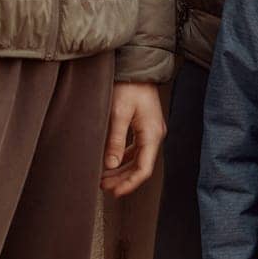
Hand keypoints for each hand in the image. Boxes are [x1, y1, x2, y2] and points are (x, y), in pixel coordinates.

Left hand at [100, 82, 165, 197]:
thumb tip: (110, 165)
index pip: (143, 169)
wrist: (137, 66)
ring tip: (104, 177)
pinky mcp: (145, 125)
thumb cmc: (129, 86)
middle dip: (122, 179)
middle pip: (140, 166)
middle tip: (103, 186)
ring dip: (122, 169)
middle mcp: (155, 134)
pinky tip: (111, 161)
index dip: (129, 184)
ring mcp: (151, 130)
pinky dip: (123, 157)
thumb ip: (115, 140)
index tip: (114, 192)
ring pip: (137, 158)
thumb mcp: (118, 113)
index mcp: (152, 134)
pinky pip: (136, 148)